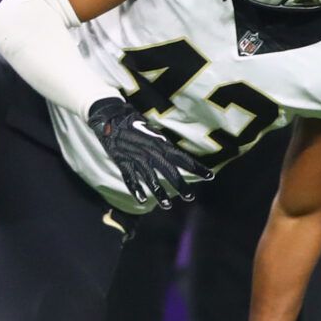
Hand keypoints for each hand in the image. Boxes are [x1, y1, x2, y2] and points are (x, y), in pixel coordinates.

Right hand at [87, 97, 211, 210]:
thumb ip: (161, 143)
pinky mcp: (122, 161)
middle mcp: (150, 151)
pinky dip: (136, 189)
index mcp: (160, 143)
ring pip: (150, 178)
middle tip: (190, 197)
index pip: (182, 158)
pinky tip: (141, 200)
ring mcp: (136, 157)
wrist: (110, 115)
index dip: (196, 168)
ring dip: (159, 193)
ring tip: (168, 205)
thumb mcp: (151, 130)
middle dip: (180, 185)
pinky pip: (130, 177)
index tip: (210, 176)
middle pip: (169, 171)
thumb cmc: (132, 121)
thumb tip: (173, 152)